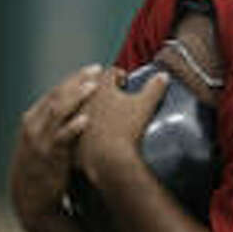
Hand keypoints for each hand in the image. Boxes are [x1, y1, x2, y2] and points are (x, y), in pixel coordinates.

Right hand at [9, 64, 102, 226]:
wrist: (31, 201)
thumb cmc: (44, 171)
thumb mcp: (44, 144)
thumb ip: (57, 127)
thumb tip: (81, 111)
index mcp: (33, 120)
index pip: (55, 93)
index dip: (74, 80)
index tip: (93, 70)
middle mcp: (34, 126)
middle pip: (57, 97)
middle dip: (77, 81)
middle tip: (97, 70)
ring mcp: (40, 141)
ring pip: (58, 112)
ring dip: (77, 97)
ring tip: (94, 87)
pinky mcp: (48, 157)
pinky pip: (61, 139)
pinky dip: (73, 127)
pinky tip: (86, 119)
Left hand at [75, 67, 170, 186]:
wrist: (108, 158)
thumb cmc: (127, 128)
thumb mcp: (145, 106)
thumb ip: (154, 88)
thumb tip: (164, 75)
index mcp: (100, 86)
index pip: (109, 73)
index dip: (118, 75)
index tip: (123, 81)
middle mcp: (82, 97)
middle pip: (87, 85)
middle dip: (95, 85)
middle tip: (104, 91)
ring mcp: (72, 116)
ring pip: (75, 104)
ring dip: (82, 103)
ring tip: (91, 108)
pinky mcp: (68, 134)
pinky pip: (69, 126)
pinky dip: (76, 126)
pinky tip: (83, 131)